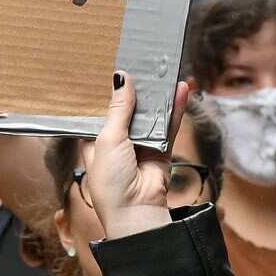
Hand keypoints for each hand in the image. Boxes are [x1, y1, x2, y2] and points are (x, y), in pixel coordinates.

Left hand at [84, 71, 189, 240]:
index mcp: (95, 139)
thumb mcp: (108, 138)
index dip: (111, 92)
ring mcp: (140, 146)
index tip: (120, 68)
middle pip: (129, 110)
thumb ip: (118, 109)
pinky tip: (180, 90)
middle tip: (146, 64)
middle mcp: (117, 141)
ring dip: (158, 97)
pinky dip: (174, 109)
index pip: (103, 109)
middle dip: (138, 91)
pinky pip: (168, 127)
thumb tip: (121, 77)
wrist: (135, 211)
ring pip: (151, 116)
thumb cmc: (110, 179)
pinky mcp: (160, 152)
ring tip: (165, 72)